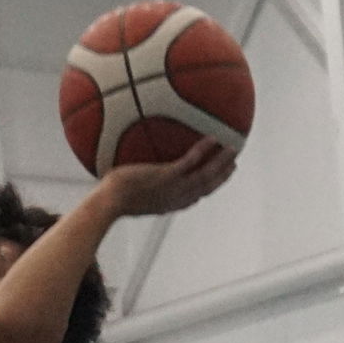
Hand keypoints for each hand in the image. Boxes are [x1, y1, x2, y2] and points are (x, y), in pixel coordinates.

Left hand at [97, 137, 237, 219]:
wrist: (109, 203)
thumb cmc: (110, 199)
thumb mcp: (125, 192)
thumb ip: (134, 182)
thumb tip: (126, 171)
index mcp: (169, 204)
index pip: (193, 198)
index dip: (208, 189)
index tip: (217, 179)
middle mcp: (175, 199)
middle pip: (206, 188)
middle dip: (222, 177)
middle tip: (234, 164)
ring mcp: (173, 188)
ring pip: (206, 176)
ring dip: (222, 163)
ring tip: (234, 148)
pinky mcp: (167, 178)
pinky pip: (191, 162)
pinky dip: (204, 151)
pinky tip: (213, 137)